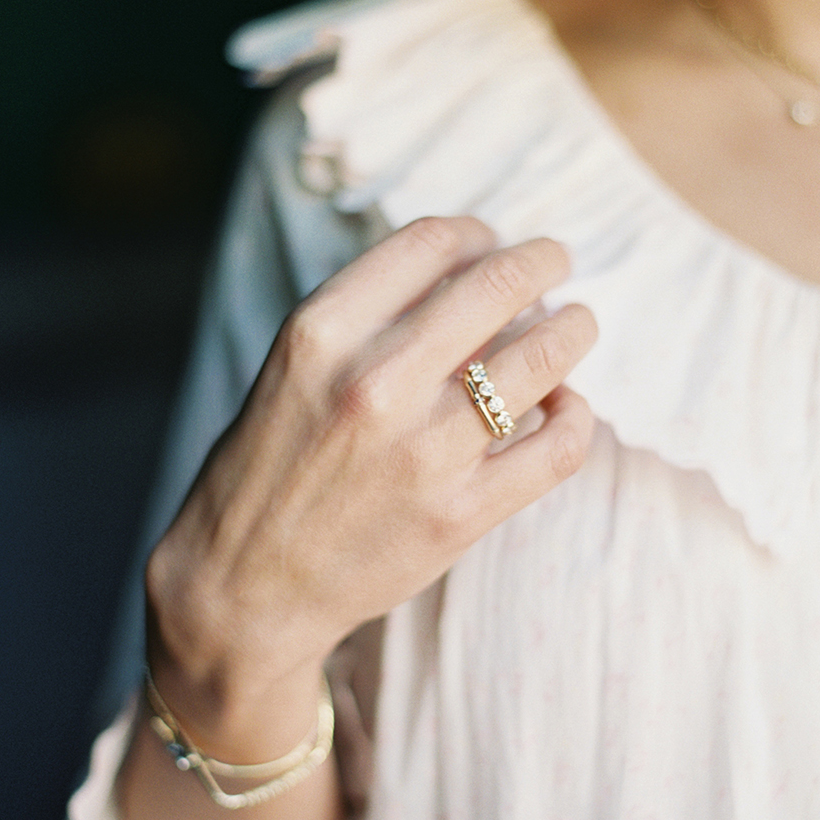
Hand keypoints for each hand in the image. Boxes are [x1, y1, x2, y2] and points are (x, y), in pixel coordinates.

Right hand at [145, 216, 596, 745]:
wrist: (244, 586)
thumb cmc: (269, 469)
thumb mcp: (293, 370)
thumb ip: (368, 320)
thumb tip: (470, 275)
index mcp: (321, 333)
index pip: (430, 243)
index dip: (475, 233)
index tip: (491, 241)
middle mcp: (375, 383)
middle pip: (497, 285)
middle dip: (541, 262)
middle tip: (557, 260)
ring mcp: (424, 451)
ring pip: (543, 359)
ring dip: (572, 328)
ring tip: (576, 323)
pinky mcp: (460, 515)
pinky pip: (556, 448)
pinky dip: (575, 415)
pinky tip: (567, 406)